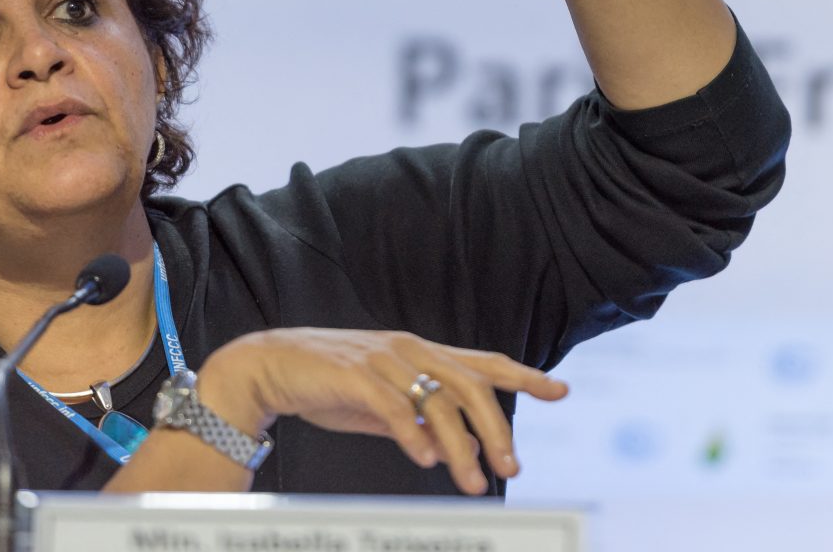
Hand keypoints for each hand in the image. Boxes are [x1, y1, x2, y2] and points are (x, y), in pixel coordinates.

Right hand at [198, 328, 568, 494]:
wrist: (271, 366)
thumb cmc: (329, 386)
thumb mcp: (384, 406)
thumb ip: (421, 421)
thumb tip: (462, 449)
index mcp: (421, 352)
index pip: (483, 362)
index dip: (524, 375)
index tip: (561, 390)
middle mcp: (410, 350)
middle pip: (471, 386)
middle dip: (497, 429)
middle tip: (511, 468)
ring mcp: (384, 360)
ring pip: (439, 401)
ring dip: (462, 446)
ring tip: (474, 482)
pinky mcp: (356, 375)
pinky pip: (395, 407)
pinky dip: (415, 434)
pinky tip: (428, 460)